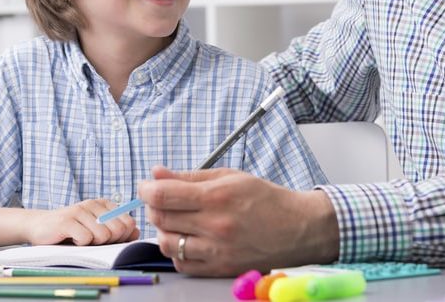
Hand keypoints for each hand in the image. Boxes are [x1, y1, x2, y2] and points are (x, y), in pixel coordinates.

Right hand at [24, 199, 139, 245]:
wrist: (39, 227)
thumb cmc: (71, 231)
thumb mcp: (96, 230)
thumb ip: (117, 231)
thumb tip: (136, 232)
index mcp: (104, 204)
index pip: (128, 223)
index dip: (122, 238)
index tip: (107, 240)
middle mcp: (94, 204)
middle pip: (118, 230)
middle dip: (108, 242)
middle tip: (92, 241)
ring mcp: (80, 210)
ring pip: (103, 235)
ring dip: (92, 244)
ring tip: (80, 239)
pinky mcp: (66, 220)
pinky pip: (85, 239)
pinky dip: (79, 245)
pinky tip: (70, 238)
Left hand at [138, 166, 339, 275]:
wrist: (298, 229)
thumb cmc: (265, 198)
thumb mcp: (229, 176)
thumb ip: (189, 177)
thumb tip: (156, 173)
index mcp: (217, 198)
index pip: (163, 195)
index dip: (147, 189)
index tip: (146, 186)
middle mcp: (215, 227)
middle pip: (161, 218)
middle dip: (155, 206)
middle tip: (163, 199)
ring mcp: (217, 252)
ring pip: (168, 243)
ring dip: (164, 230)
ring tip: (177, 220)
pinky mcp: (220, 270)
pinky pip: (182, 264)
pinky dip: (178, 251)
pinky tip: (188, 239)